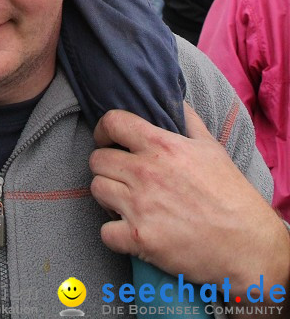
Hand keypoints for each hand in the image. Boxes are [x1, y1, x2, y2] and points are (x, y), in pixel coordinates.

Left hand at [89, 104, 289, 296]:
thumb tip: (175, 100)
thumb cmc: (231, 195)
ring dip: (108, 196)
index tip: (106, 138)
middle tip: (120, 175)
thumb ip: (188, 121)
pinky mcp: (140, 238)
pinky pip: (105, 232)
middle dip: (106, 166)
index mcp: (161, 146)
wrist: (247, 244)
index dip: (103, 129)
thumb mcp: (211, 148)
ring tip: (124, 200)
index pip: (113, 122)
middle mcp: (145, 172)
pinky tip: (129, 230)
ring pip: (97, 190)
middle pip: (97, 159)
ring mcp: (140, 206)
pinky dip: (114, 233)